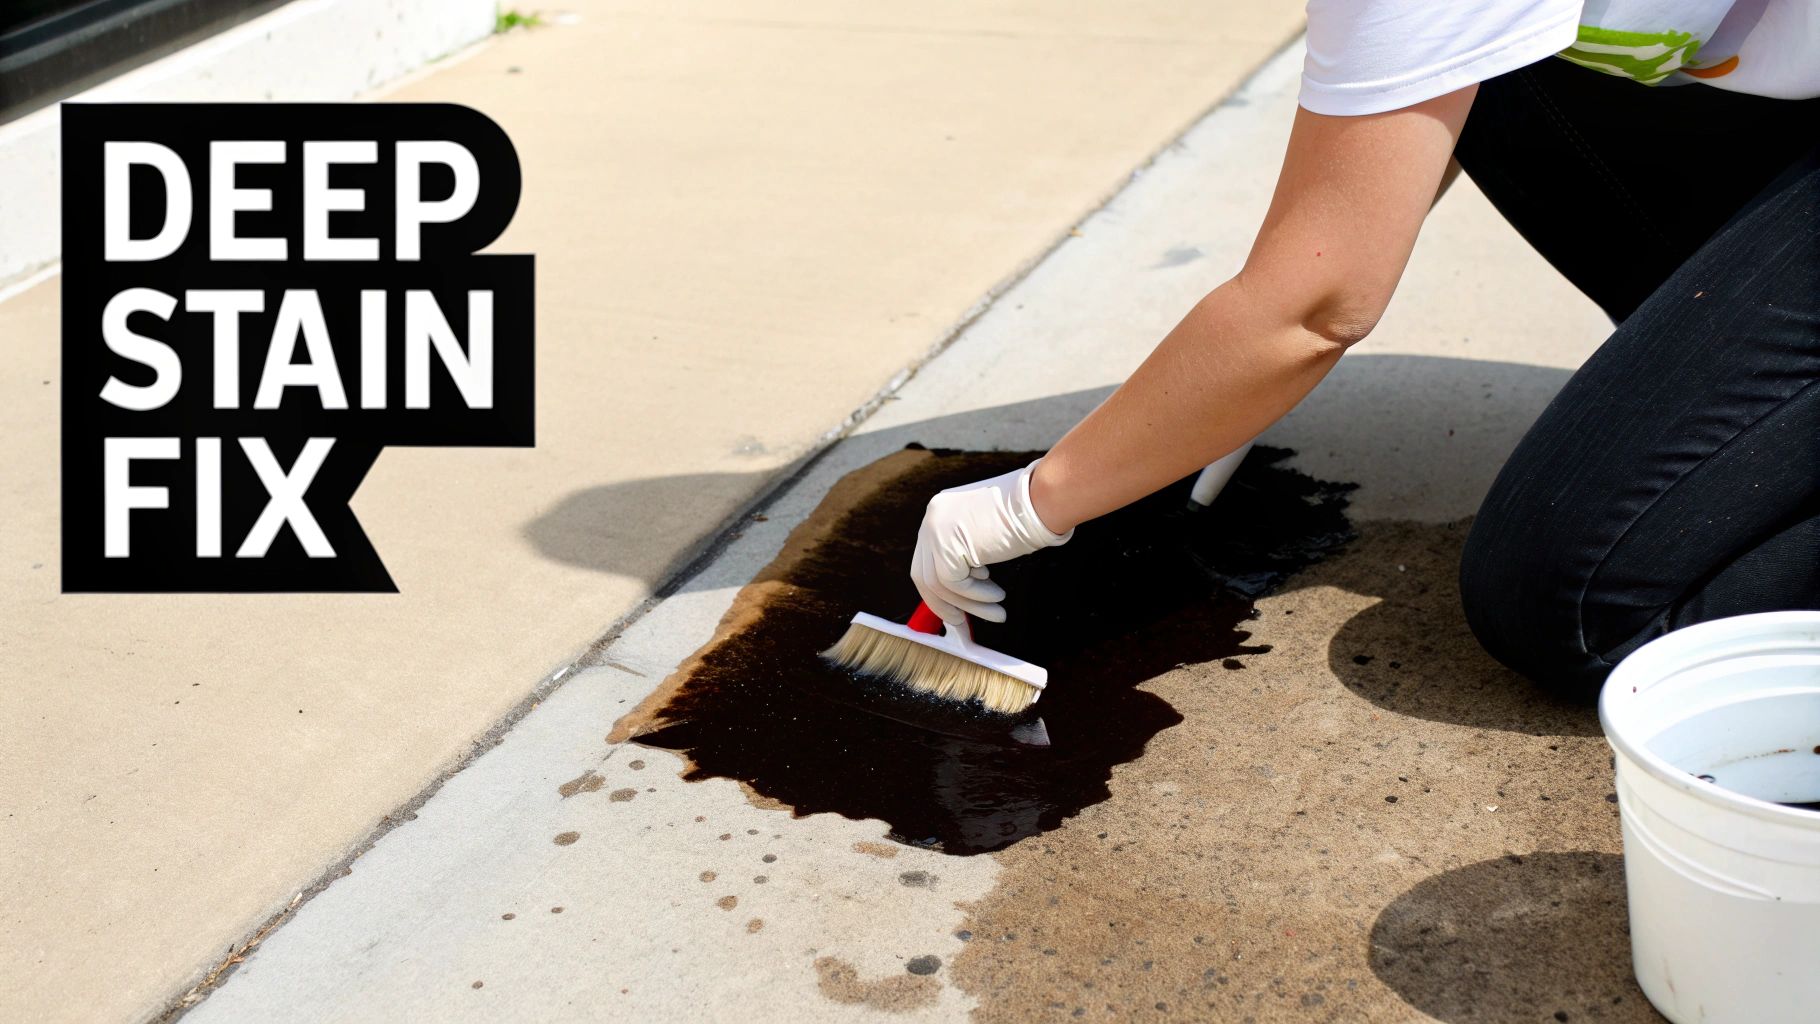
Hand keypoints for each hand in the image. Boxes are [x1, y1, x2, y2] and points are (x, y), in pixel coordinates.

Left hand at [911, 459, 1072, 624]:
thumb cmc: (1027, 513)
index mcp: (940, 510)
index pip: (928, 557)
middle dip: (944, 603)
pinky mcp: (946, 546)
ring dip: (968, 604)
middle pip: (924, 573)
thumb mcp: (986, 530)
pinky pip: (955, 585)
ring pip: (939, 584)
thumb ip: (967, 551)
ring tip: (995, 611)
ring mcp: (935, 531)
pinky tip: (996, 598)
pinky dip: (975, 597)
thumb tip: (964, 583)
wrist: (1040, 499)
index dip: (940, 587)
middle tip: (962, 621)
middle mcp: (932, 517)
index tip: (956, 605)